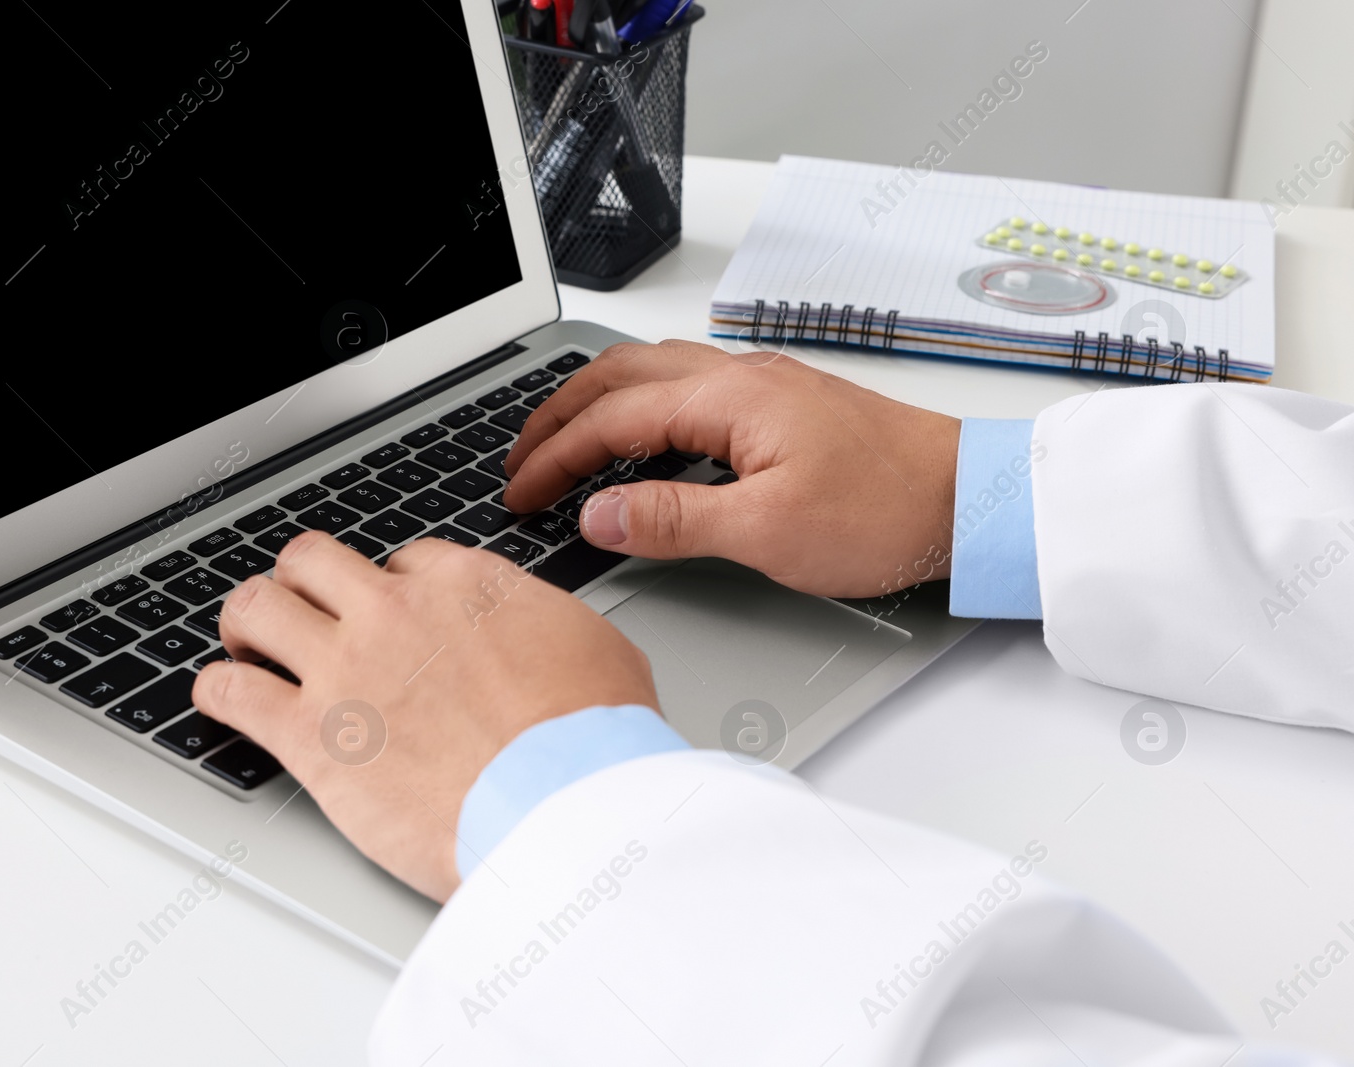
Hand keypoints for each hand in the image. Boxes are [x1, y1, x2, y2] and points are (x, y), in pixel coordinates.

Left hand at [191, 531, 657, 901]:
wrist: (561, 806)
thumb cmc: (590, 742)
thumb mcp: (597, 650)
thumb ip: (547, 627)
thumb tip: (544, 634)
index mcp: (465, 585)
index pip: (401, 559)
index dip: (390, 586)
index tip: (392, 613)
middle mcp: (394, 612)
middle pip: (313, 560)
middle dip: (303, 582)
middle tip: (304, 610)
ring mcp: (345, 668)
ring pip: (256, 605)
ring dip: (248, 622)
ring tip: (250, 646)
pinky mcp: (310, 735)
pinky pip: (228, 691)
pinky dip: (217, 692)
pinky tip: (225, 701)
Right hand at [503, 339, 960, 598]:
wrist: (970, 499)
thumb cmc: (887, 510)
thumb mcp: (767, 531)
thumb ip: (672, 519)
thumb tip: (597, 512)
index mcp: (729, 397)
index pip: (610, 418)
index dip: (555, 456)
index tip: (520, 493)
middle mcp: (740, 375)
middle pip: (619, 375)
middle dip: (558, 415)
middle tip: (520, 460)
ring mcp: (762, 384)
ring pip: (652, 372)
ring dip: (597, 403)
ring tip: (564, 441)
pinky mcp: (782, 402)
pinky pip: (686, 386)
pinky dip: (639, 405)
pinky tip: (642, 439)